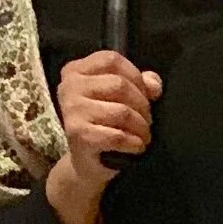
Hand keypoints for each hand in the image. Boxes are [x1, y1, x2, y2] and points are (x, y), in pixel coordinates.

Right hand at [57, 49, 160, 183]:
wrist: (86, 163)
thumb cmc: (103, 124)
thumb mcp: (119, 98)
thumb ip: (138, 83)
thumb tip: (154, 84)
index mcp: (75, 71)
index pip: (112, 60)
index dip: (135, 76)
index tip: (144, 94)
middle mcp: (69, 87)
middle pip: (120, 85)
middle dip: (142, 105)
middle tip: (147, 120)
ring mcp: (71, 111)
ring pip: (122, 111)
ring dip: (141, 126)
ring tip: (143, 135)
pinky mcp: (78, 135)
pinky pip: (118, 136)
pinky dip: (134, 143)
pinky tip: (137, 147)